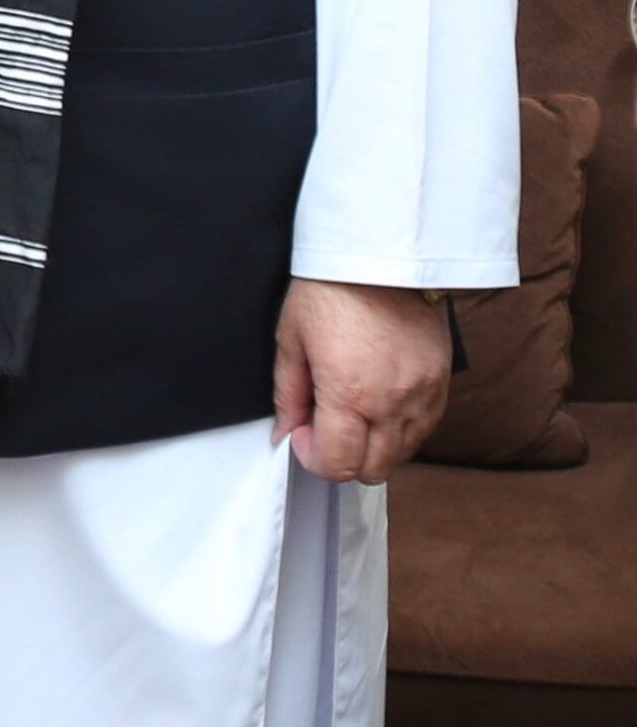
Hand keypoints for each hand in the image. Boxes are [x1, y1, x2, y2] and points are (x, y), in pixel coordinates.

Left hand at [272, 277, 451, 483]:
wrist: (380, 255)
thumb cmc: (331, 289)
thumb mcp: (291, 338)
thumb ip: (288, 394)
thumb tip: (284, 432)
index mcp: (349, 394)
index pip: (337, 465)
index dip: (312, 459)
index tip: (301, 435)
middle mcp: (391, 404)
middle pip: (373, 471)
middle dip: (342, 459)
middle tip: (324, 428)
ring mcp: (423, 398)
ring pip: (401, 456)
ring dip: (373, 448)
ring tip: (352, 412)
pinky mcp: (441, 386)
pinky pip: (424, 431)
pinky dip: (401, 431)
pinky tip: (379, 405)